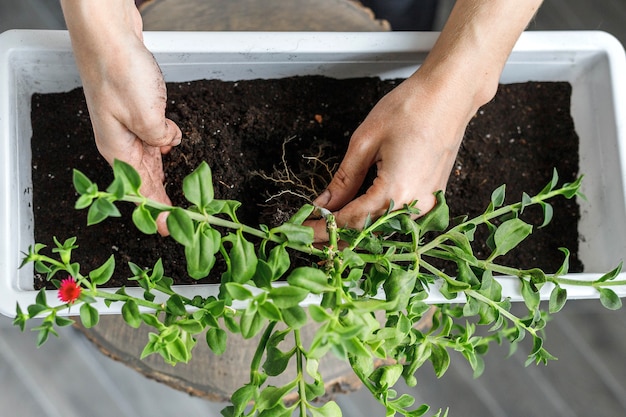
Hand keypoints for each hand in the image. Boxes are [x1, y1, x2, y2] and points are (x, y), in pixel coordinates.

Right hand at [61, 2, 180, 234]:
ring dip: (167, 173)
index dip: (157, 213)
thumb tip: (167, 143)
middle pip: (146, 180)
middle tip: (184, 220)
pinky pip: (156, 135)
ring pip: (152, 159)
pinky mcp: (140, 111)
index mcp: (118, 150)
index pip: (140, 192)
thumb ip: (158, 138)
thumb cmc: (118, 71)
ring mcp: (130, 127)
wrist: (109, 35)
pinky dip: (167, 140)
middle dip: (164, 201)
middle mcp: (123, 143)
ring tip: (183, 195)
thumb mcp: (145, 114)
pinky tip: (173, 139)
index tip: (172, 231)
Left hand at [305, 0, 543, 241]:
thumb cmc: (410, 109)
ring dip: (355, 232)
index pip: (350, 222)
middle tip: (309, 237)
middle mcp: (415, 206)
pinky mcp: (433, 198)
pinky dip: (375, 220)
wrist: (450, 95)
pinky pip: (399, 218)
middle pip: (367, 232)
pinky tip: (356, 217)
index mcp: (395, 192)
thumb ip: (344, 180)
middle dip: (335, 237)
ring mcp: (428, 204)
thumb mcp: (365, 142)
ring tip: (327, 229)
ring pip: (383, 229)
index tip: (302, 232)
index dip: (323, 230)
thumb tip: (324, 204)